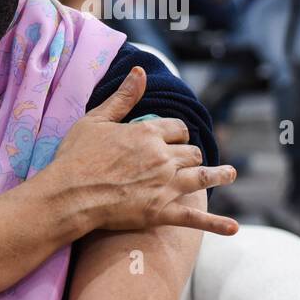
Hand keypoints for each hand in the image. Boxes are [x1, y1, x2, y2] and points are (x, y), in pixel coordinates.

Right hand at [43, 66, 237, 235]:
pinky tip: (232, 228)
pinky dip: (215, 224)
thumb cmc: (75, 157)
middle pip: (191, 152)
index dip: (175, 133)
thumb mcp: (95, 121)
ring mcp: (165, 185)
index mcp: (147, 133)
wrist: (67, 195)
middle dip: (190, 154)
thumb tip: (140, 71)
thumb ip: (122, 98)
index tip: (172, 138)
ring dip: (218, 175)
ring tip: (230, 174)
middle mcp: (162, 157)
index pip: (177, 128)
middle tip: (188, 160)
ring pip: (202, 177)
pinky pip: (194, 218)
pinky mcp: (161, 212)